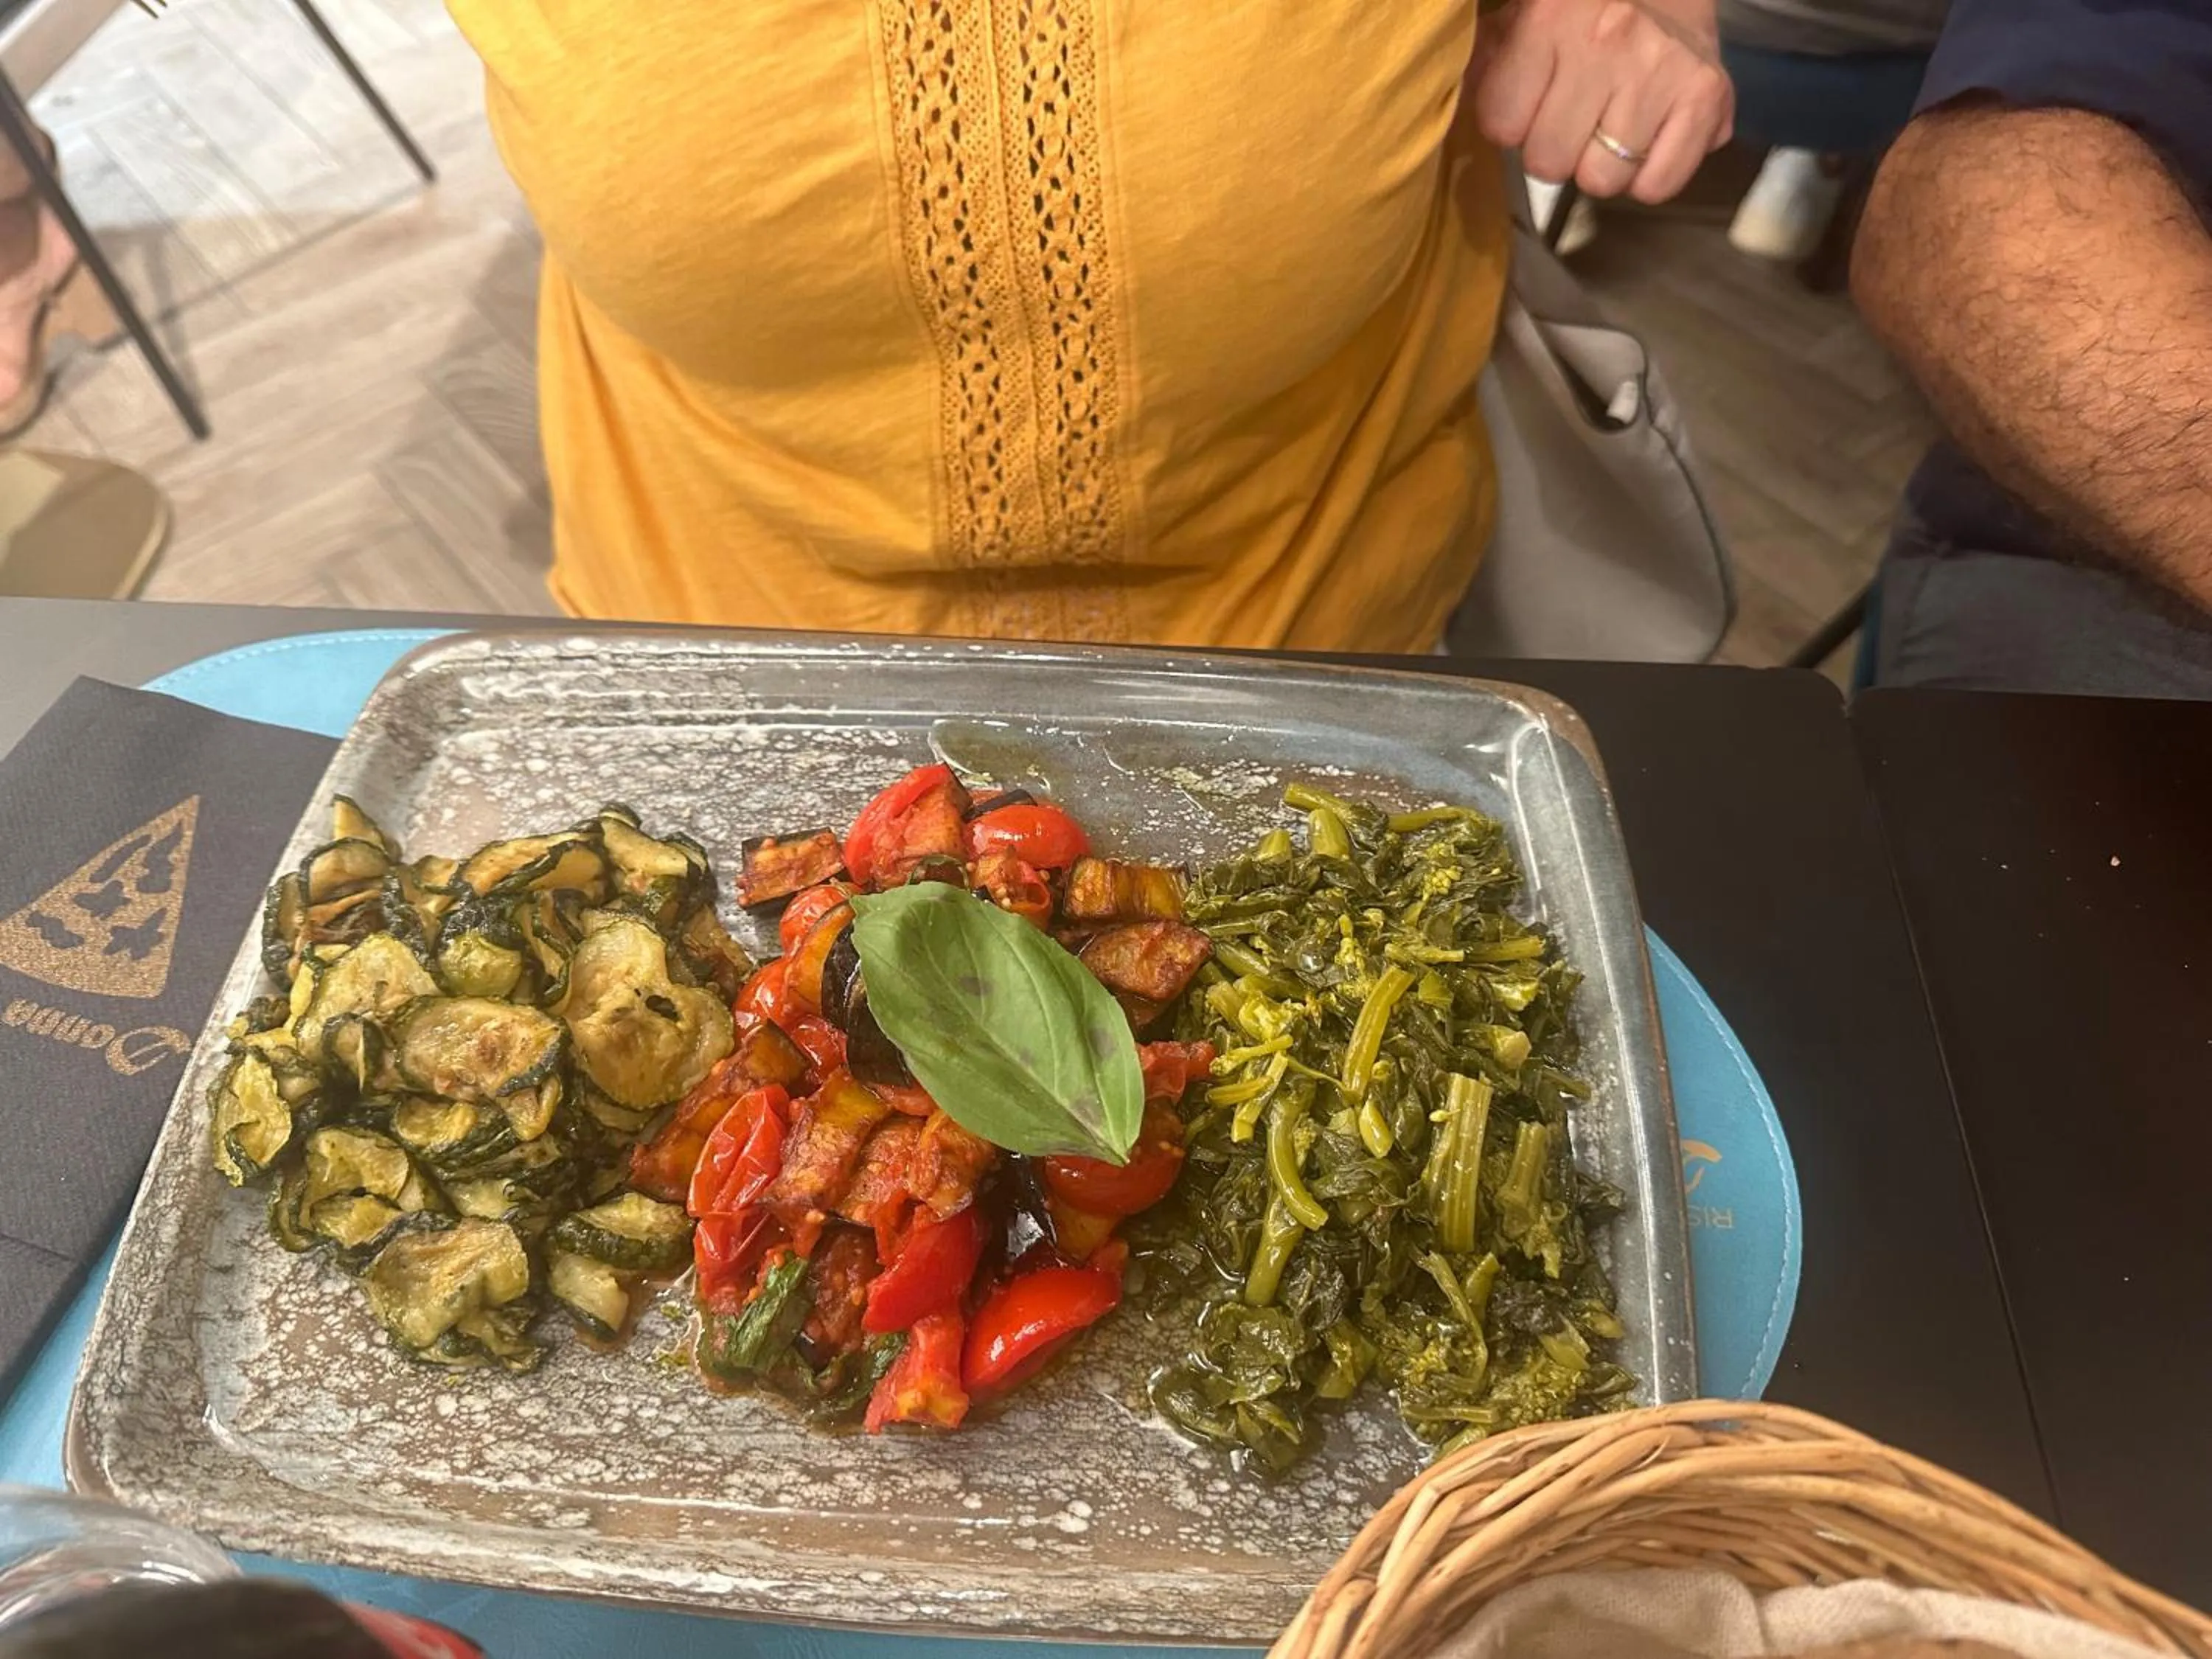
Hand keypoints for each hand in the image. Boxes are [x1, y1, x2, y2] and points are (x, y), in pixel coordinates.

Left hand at [1470, 0, 1734, 203]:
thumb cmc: (1582, 14)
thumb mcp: (1522, 20)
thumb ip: (1488, 65)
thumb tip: (1463, 113)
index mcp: (1549, 17)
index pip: (1500, 125)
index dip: (1510, 126)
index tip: (1528, 105)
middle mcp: (1606, 40)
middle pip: (1548, 163)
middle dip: (1554, 151)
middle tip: (1574, 119)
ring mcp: (1659, 69)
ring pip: (1601, 181)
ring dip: (1601, 167)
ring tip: (1611, 126)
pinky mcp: (1706, 95)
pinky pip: (1656, 186)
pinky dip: (1648, 178)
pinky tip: (1645, 141)